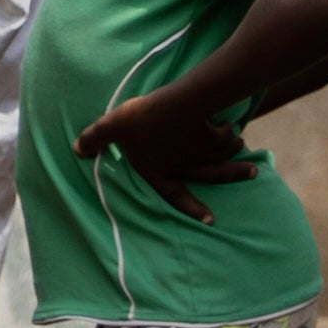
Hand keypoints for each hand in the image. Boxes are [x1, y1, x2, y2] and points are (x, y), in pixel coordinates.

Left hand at [75, 80, 258, 217]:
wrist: (176, 108)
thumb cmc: (141, 121)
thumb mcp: (112, 127)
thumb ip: (95, 138)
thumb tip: (77, 149)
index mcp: (160, 171)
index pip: (175, 194)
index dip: (191, 207)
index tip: (211, 219)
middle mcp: (185, 167)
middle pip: (212, 176)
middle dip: (231, 176)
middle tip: (251, 176)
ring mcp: (203, 153)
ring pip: (222, 157)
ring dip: (234, 158)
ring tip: (246, 155)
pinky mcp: (214, 135)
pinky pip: (225, 136)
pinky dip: (230, 134)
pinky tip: (234, 131)